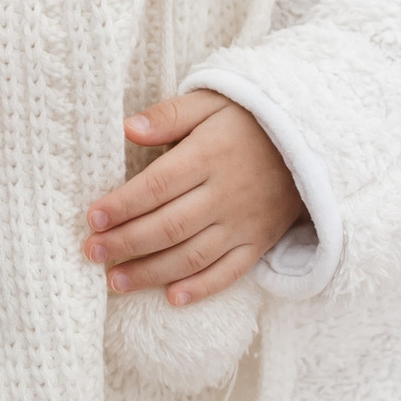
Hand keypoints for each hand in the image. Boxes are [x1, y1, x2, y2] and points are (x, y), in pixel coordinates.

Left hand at [83, 90, 299, 306]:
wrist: (310, 142)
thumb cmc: (250, 120)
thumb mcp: (211, 102)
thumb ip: (169, 115)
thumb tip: (127, 127)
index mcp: (209, 156)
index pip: (157, 186)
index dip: (123, 204)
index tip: (92, 218)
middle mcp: (225, 194)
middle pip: (168, 226)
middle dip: (125, 243)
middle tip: (90, 252)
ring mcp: (243, 223)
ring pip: (192, 256)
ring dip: (151, 272)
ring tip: (115, 281)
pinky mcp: (258, 242)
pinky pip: (229, 272)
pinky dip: (201, 288)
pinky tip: (171, 298)